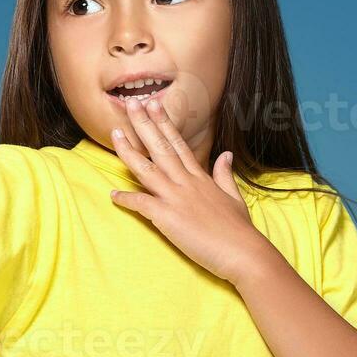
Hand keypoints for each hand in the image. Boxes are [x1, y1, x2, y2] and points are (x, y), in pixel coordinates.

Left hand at [108, 96, 273, 283]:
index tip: (153, 104)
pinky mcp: (168, 217)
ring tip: (114, 133)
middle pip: (161, 148)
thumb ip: (224, 174)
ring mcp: (176, 198)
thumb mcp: (233, 196)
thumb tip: (226, 154)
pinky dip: (126, 199)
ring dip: (129, 151)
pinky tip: (113, 195)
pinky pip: (141, 204)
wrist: (244, 253)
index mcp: (200, 177)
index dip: (164, 123)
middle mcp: (186, 182)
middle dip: (144, 124)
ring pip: (147, 169)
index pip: (178, 144)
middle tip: (130, 103)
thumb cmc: (238, 229)